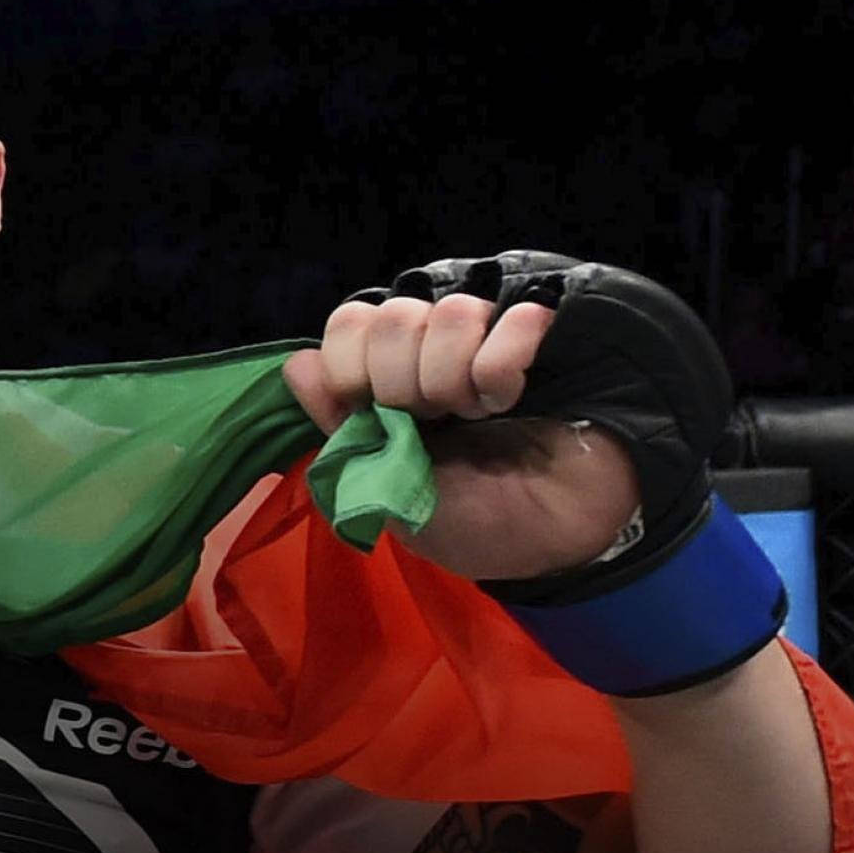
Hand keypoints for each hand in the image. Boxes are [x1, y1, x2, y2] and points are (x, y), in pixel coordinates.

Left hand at [283, 293, 640, 581]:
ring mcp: (487, 336)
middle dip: (406, 384)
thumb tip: (297, 365)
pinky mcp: (540, 336)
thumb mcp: (391, 494)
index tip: (374, 415)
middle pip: (395, 316)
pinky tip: (510, 397)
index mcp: (385, 376)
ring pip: (452, 313)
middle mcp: (430, 345)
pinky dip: (505, 369)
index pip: (349, 323)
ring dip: (458, 378)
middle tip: (434, 422)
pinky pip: (516, 321)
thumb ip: (342, 433)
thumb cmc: (471, 518)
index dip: (352, 367)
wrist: (556, 539)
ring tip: (476, 415)